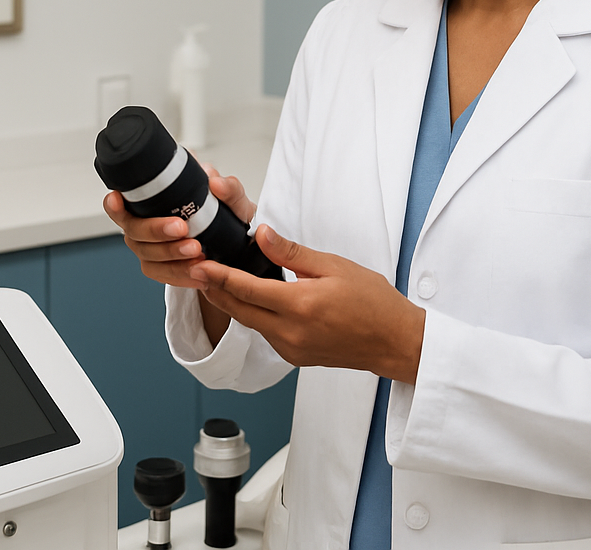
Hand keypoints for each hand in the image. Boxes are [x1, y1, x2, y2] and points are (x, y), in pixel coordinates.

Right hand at [101, 161, 256, 288]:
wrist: (236, 246)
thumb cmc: (225, 217)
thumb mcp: (233, 201)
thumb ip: (229, 189)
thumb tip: (215, 182)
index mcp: (151, 203)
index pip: (122, 203)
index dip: (114, 204)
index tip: (118, 199)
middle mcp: (143, 226)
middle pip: (134, 231)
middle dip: (156, 230)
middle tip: (182, 228)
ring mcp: (149, 250)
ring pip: (149, 257)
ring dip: (172, 256)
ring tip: (198, 253)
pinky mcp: (161, 269)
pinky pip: (164, 276)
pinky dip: (181, 276)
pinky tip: (199, 275)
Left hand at [192, 225, 425, 382]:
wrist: (394, 342)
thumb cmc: (373, 302)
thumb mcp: (334, 266)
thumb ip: (291, 253)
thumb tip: (261, 234)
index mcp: (300, 305)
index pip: (246, 289)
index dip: (218, 275)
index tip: (200, 263)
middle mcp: (291, 332)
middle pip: (239, 310)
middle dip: (215, 290)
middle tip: (197, 270)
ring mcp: (291, 349)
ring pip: (251, 323)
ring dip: (232, 303)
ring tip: (217, 282)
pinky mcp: (295, 357)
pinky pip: (266, 334)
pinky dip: (253, 316)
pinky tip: (251, 301)